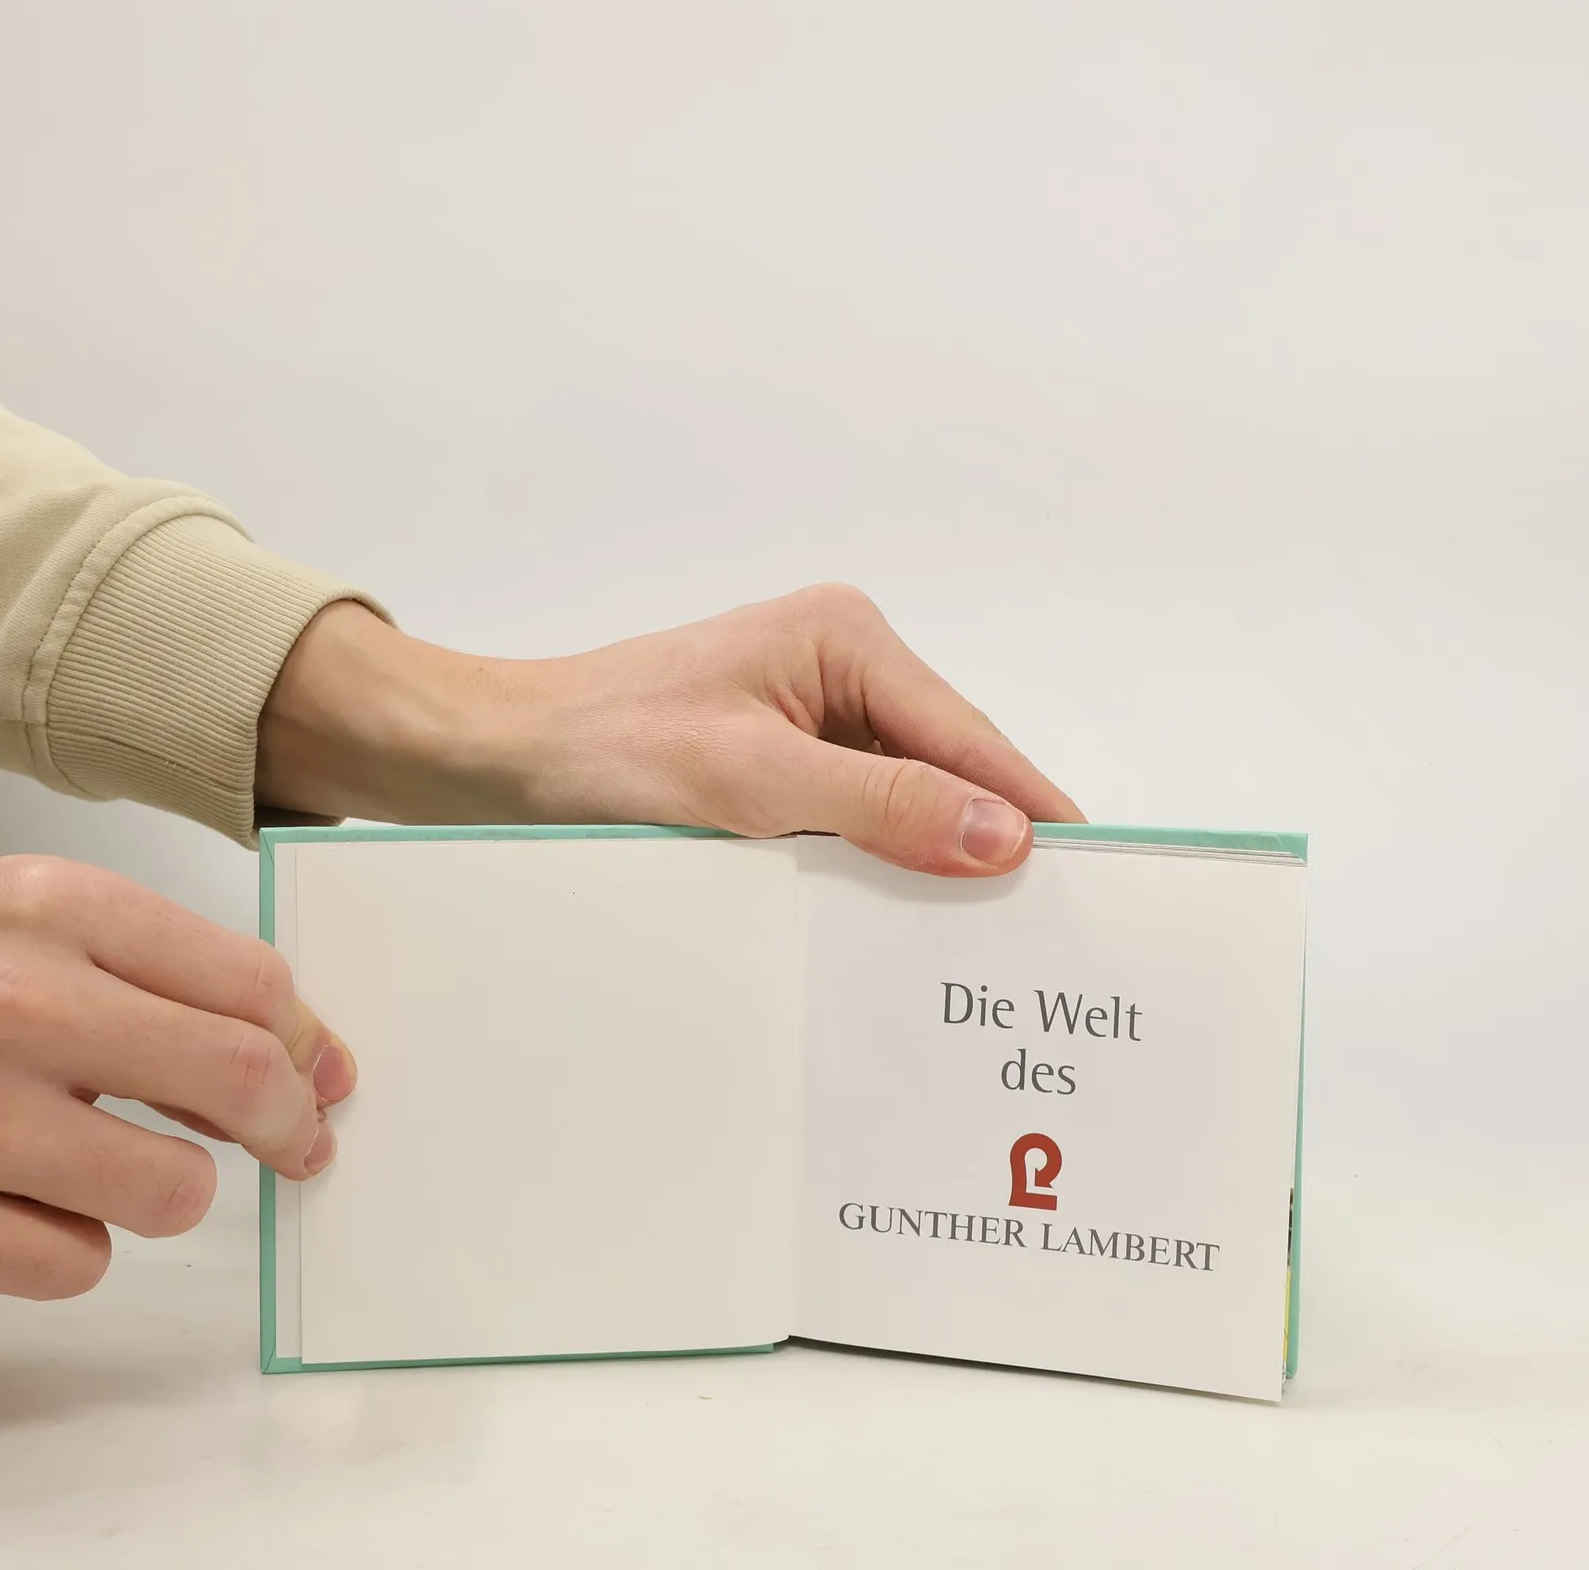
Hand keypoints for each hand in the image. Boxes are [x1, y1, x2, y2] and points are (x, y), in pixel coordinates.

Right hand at [0, 856, 355, 1297]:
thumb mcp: (32, 920)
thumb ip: (167, 970)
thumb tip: (300, 1055)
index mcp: (53, 910)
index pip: (250, 982)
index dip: (307, 1041)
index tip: (321, 1073)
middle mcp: (11, 1006)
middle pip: (237, 1077)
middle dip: (289, 1124)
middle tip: (294, 1143)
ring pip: (173, 1190)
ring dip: (166, 1185)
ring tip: (107, 1158)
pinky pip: (78, 1260)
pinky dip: (70, 1239)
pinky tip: (22, 1196)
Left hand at [258, 583, 1083, 876]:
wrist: (489, 760)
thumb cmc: (603, 748)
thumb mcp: (750, 780)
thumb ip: (881, 805)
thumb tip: (1006, 836)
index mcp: (845, 638)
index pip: (965, 735)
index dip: (1029, 808)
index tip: (1099, 877)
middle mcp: (839, 666)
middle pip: (944, 768)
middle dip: (982, 843)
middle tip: (1043, 937)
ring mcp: (807, 716)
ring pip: (901, 801)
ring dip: (925, 863)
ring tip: (980, 949)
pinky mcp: (776, 764)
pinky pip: (851, 820)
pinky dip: (870, 868)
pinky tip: (892, 928)